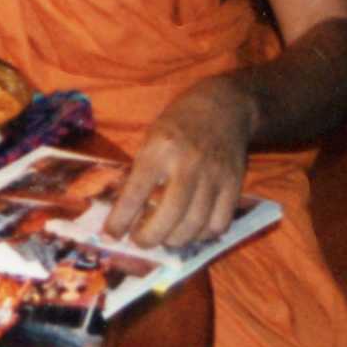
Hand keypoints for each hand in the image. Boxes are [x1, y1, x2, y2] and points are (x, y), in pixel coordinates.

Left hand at [104, 75, 256, 249]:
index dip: (121, 219)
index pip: (136, 192)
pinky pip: (219, 223)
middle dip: (150, 237)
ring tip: (164, 238)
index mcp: (160, 148)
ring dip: (175, 240)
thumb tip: (124, 213)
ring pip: (195, 224)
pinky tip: (191, 230)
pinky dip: (202, 235)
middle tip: (140, 241)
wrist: (224, 105)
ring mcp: (214, 175)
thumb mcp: (151, 138)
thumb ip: (140, 173)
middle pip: (170, 215)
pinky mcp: (234, 184)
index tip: (111, 234)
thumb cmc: (179, 123)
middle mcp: (188, 163)